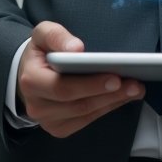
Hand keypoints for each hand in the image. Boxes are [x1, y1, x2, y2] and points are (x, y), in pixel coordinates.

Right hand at [16, 22, 144, 137]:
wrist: (27, 74)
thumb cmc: (39, 52)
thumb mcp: (42, 34)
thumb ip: (56, 36)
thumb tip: (76, 48)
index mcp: (32, 81)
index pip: (63, 87)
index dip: (90, 85)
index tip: (115, 76)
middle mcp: (38, 105)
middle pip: (78, 103)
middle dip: (109, 94)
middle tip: (134, 84)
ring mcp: (48, 120)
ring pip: (85, 113)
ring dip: (113, 102)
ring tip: (135, 89)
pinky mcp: (59, 127)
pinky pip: (86, 120)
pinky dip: (106, 108)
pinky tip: (122, 97)